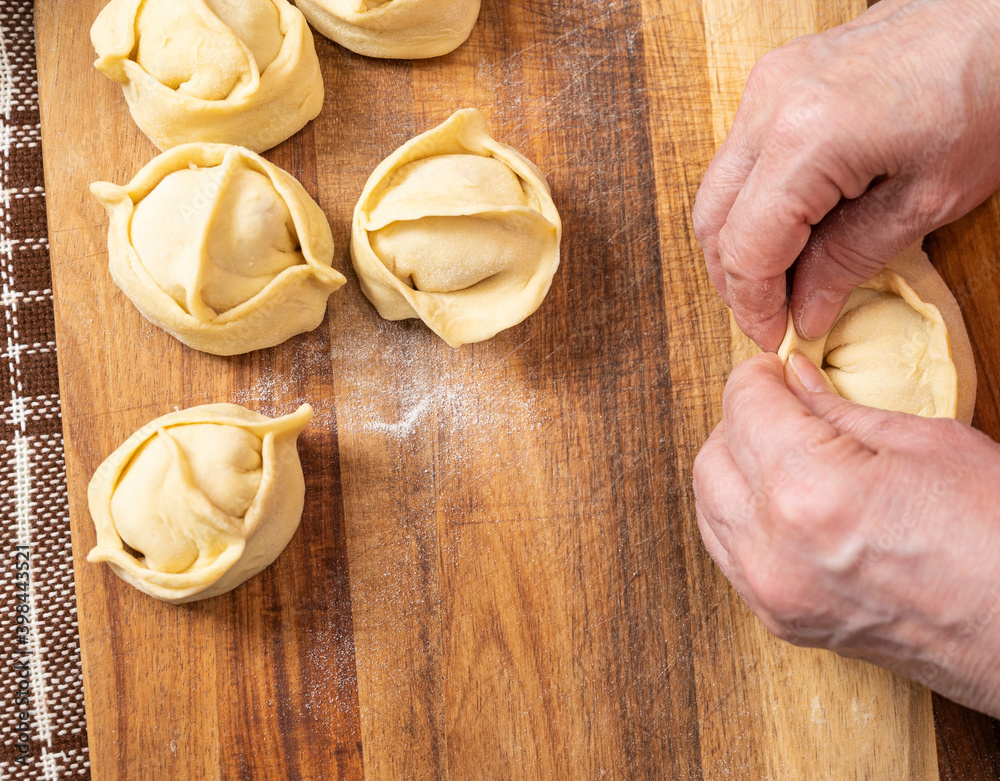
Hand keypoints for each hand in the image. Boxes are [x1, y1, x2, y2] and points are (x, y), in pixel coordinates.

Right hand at [693, 0, 999, 349]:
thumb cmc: (988, 90)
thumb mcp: (928, 198)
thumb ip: (850, 260)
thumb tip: (805, 311)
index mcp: (805, 138)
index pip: (745, 248)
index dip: (754, 305)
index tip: (775, 336)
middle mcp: (769, 105)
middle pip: (713, 220)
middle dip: (735, 281)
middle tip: (771, 317)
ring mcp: (766, 85)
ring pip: (717, 189)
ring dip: (739, 243)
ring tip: (782, 279)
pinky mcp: (775, 78)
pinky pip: (739, 158)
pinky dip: (751, 204)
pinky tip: (788, 229)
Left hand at [694, 351, 999, 716]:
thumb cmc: (998, 536)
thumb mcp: (926, 445)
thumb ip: (838, 409)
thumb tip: (793, 378)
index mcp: (808, 491)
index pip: (743, 407)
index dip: (757, 376)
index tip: (774, 367)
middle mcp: (773, 547)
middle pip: (711, 457)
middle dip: (739, 420)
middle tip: (781, 405)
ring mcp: (771, 592)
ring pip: (709, 507)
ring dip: (733, 468)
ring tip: (780, 450)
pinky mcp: (780, 621)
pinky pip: (727, 552)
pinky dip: (740, 515)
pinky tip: (778, 499)